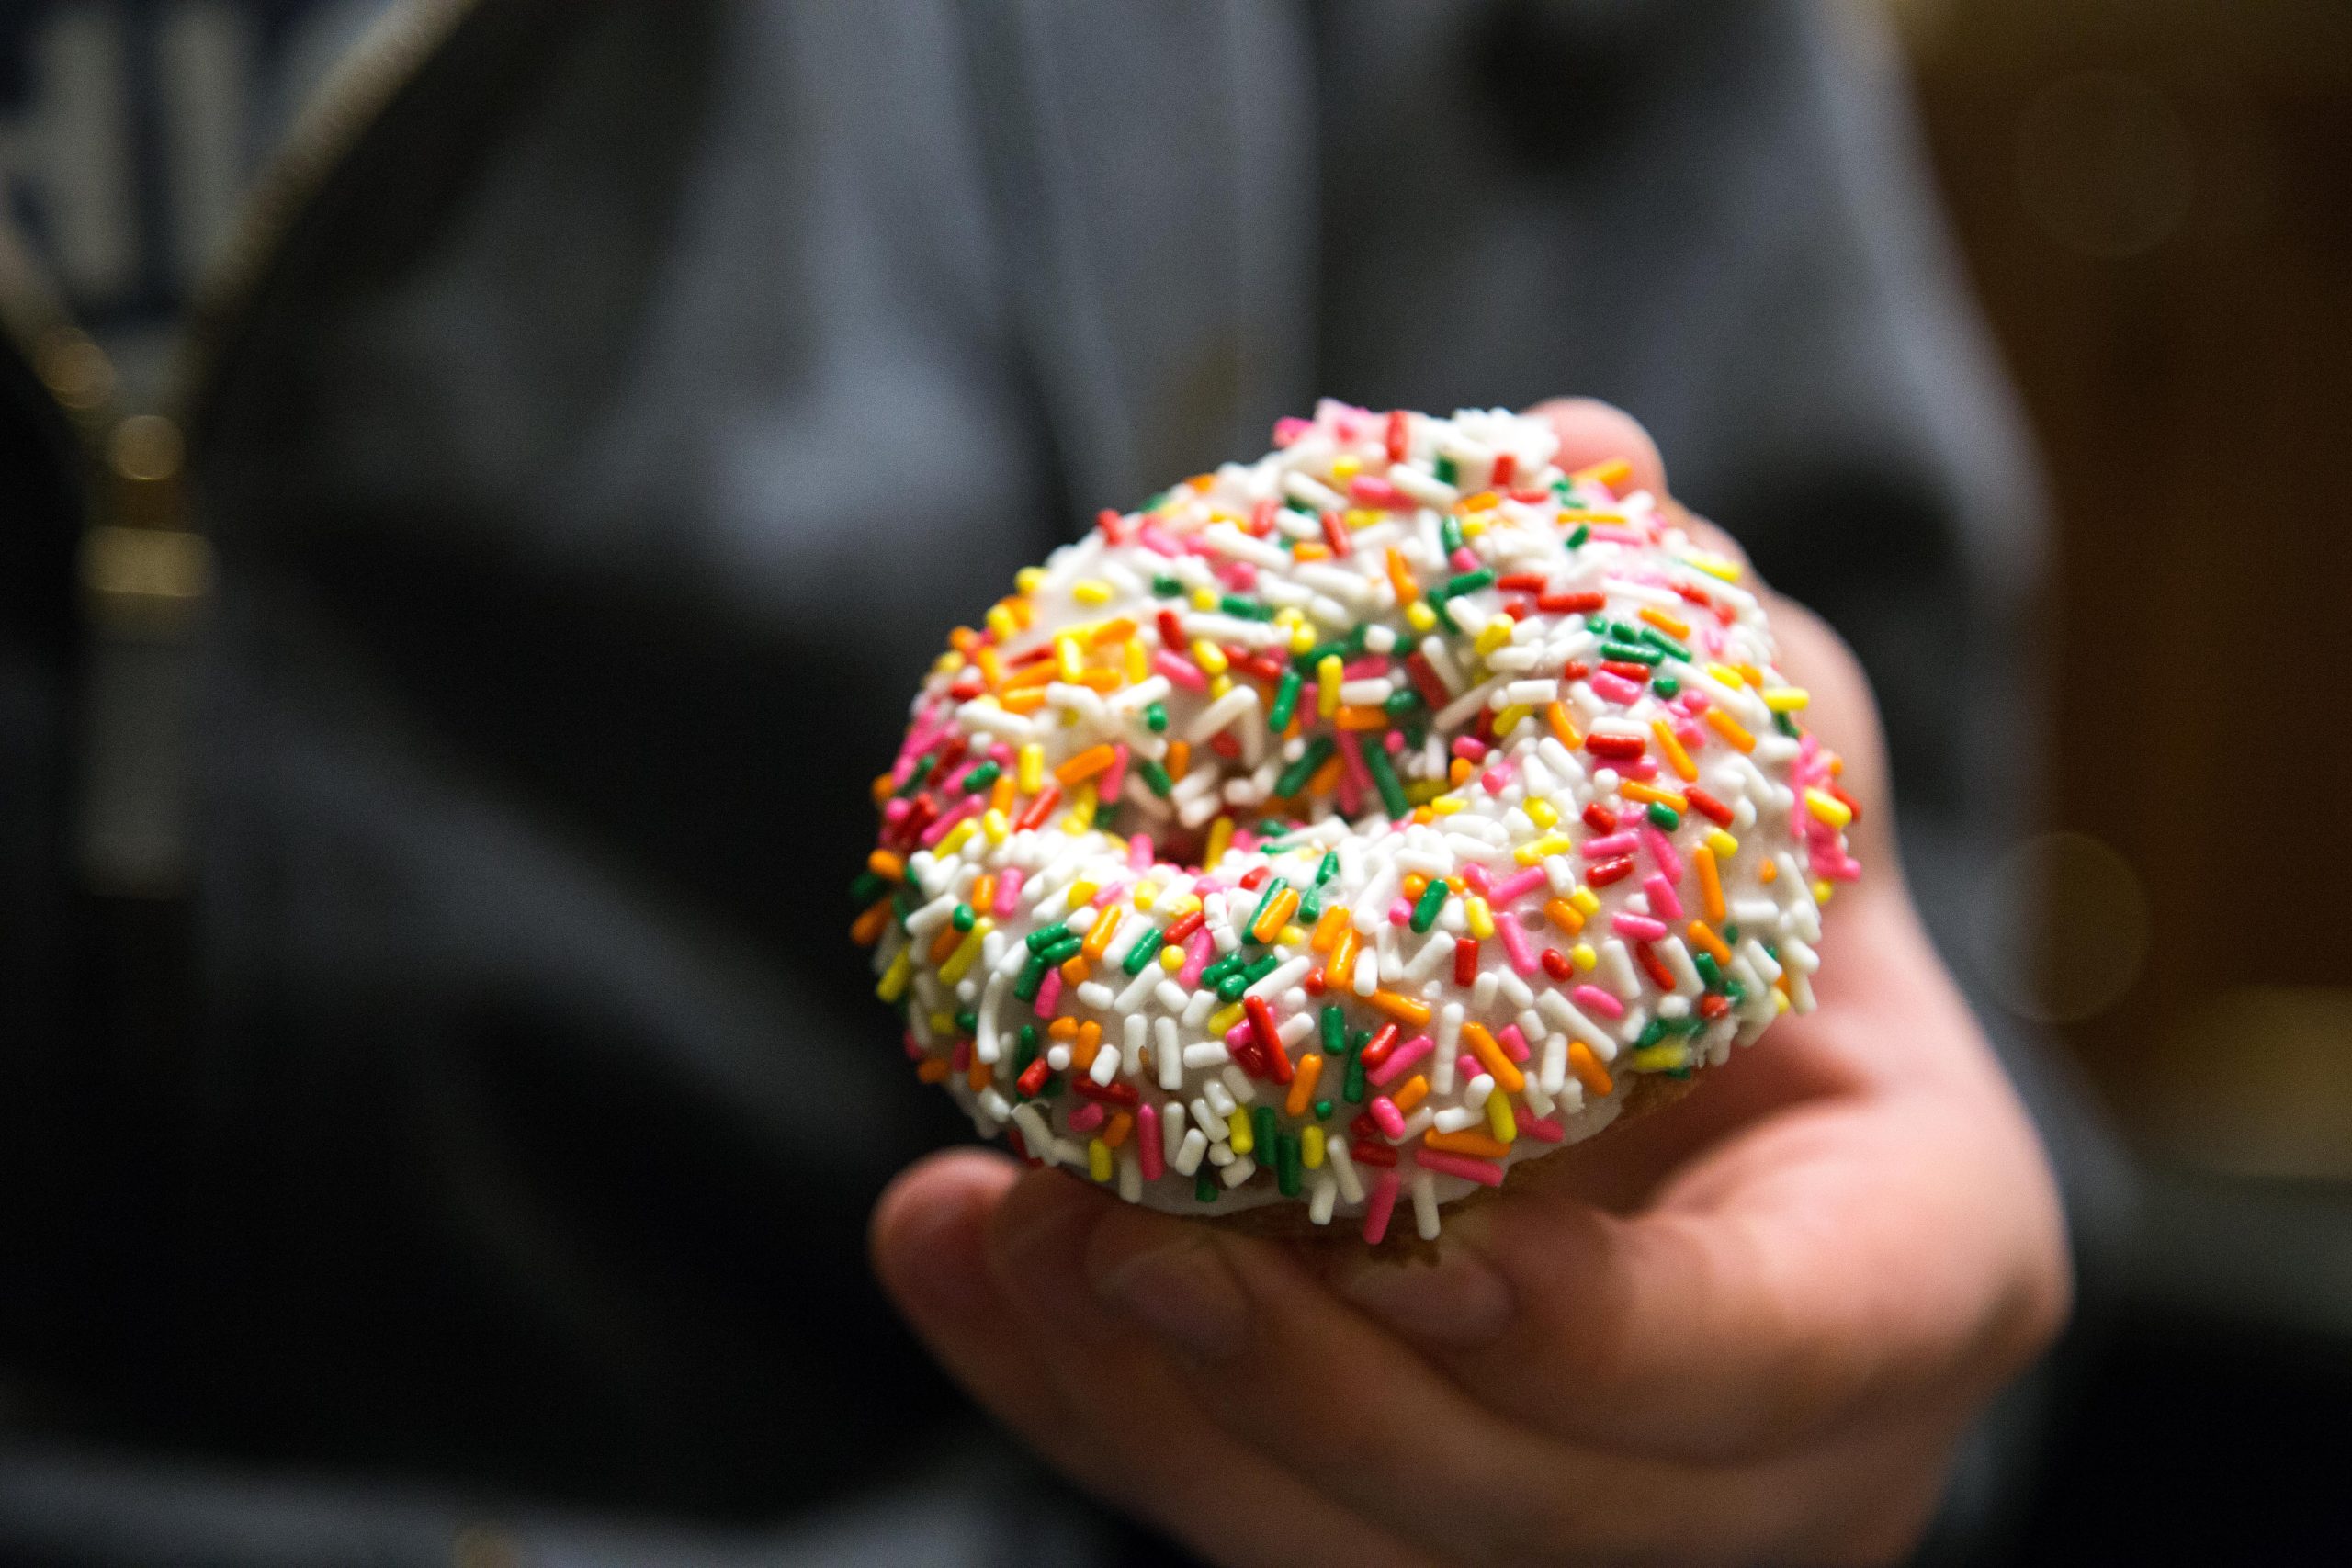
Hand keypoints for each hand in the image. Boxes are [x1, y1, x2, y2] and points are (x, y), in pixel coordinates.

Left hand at [870, 399, 2069, 1566]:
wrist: (1689, 1061)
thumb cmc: (1752, 902)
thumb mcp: (1769, 771)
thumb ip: (1705, 653)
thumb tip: (1582, 456)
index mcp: (1900, 1270)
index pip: (1783, 1354)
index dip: (1610, 1337)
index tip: (1431, 1260)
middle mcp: (1761, 1454)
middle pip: (1531, 1502)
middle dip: (1309, 1389)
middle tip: (1110, 1230)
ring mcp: (1584, 1514)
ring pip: (1357, 1546)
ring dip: (1157, 1405)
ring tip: (1000, 1233)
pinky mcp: (1412, 1516)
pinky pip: (1237, 1507)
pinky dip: (1084, 1397)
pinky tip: (953, 1255)